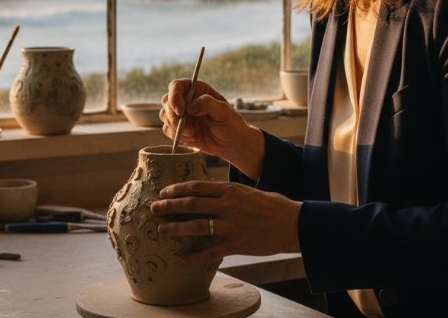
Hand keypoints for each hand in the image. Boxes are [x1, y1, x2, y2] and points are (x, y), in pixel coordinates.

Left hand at [149, 181, 300, 265]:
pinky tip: (183, 259)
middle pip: (191, 204)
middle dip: (169, 206)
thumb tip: (214, 195)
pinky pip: (211, 251)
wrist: (294, 224)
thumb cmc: (275, 206)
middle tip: (154, 208)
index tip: (164, 191)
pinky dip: (195, 257)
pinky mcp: (237, 244)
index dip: (177, 189)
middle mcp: (228, 206)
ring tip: (162, 229)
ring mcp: (232, 225)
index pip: (197, 187)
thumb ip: (231, 194)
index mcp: (231, 190)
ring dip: (176, 228)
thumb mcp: (250, 192)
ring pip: (197, 226)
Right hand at [159, 79, 264, 178]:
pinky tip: (191, 138)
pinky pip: (167, 130)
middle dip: (172, 115)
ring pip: (164, 115)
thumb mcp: (224, 111)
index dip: (174, 96)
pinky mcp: (179, 129)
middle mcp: (186, 100)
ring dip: (174, 126)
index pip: (176, 86)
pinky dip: (176, 136)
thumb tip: (190, 106)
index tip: (180, 110)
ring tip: (192, 133)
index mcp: (197, 90)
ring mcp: (182, 115)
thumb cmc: (232, 123)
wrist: (232, 144)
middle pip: (166, 101)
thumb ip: (208, 104)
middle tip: (184, 126)